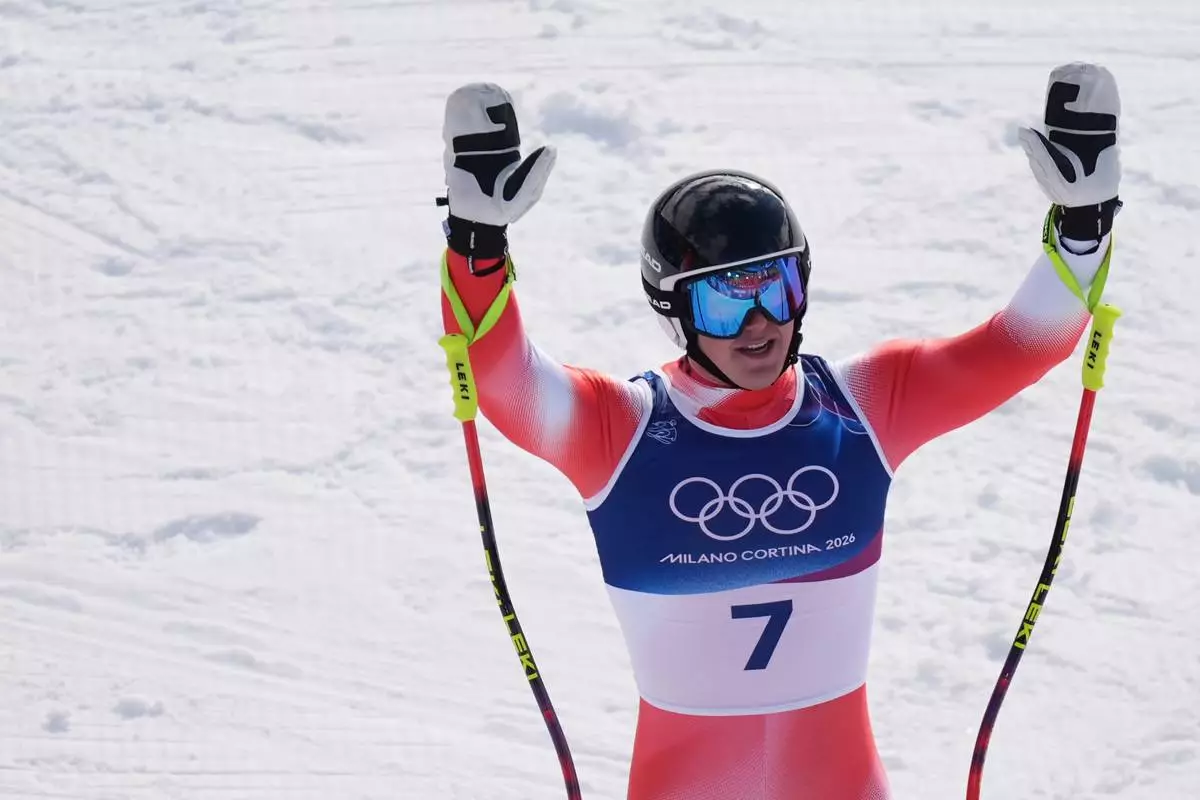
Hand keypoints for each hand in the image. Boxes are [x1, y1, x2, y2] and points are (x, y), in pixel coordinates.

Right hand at [442, 83, 555, 228]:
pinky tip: (455, 106)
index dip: (502, 111)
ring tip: (467, 94)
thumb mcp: (527, 191)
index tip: (500, 96)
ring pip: (467, 124)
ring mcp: (469, 153)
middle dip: (480, 103)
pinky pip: (453, 135)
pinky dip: (453, 120)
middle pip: (483, 120)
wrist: (478, 221)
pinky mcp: (454, 158)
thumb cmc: (504, 209)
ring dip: (466, 108)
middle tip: (482, 90)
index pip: (505, 126)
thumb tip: (551, 147)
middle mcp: (488, 150)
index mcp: (506, 153)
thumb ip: (538, 171)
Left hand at [1018, 62, 1120, 207]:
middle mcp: (1073, 136)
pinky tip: (1110, 90)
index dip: (1059, 95)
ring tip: (1097, 73)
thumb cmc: (1064, 190)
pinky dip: (1110, 104)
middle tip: (1083, 68)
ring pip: (1093, 110)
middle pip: (1076, 107)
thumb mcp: (1047, 170)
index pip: (1056, 112)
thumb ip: (1038, 150)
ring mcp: (1091, 137)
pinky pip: (1108, 119)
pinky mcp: (1108, 140)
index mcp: (1055, 140)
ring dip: (1096, 92)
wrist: (1089, 204)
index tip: (1060, 76)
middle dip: (1079, 88)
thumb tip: (1023, 129)